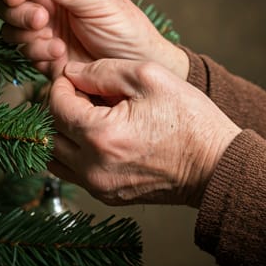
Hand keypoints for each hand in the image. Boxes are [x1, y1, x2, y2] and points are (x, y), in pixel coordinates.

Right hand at [0, 0, 188, 78]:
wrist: (131, 71)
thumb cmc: (126, 29)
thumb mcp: (101, 3)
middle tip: (34, 9)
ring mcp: (42, 25)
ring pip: (9, 19)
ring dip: (23, 25)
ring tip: (47, 30)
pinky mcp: (40, 50)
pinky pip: (21, 47)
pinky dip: (35, 50)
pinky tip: (59, 52)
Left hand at [47, 59, 240, 207]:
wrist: (215, 165)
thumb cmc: (189, 119)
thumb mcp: (150, 77)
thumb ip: (103, 70)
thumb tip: (72, 73)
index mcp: (101, 135)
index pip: (56, 106)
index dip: (60, 85)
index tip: (74, 76)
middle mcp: (93, 167)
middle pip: (51, 132)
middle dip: (60, 106)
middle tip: (81, 92)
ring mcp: (99, 187)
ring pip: (55, 156)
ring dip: (63, 131)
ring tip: (86, 114)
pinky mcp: (108, 195)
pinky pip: (74, 172)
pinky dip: (75, 150)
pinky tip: (98, 134)